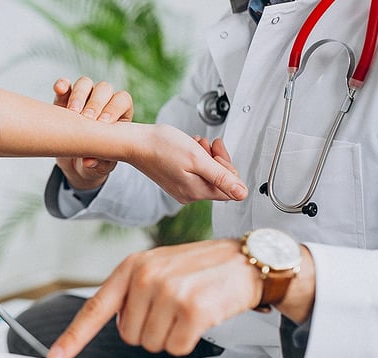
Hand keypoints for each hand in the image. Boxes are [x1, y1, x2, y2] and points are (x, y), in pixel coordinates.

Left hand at [46, 239, 314, 357]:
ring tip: (186, 308)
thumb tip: (114, 322)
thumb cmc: (199, 267)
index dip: (74, 336)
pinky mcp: (192, 309)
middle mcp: (145, 277)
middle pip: (128, 335)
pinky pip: (177, 346)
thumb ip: (130, 292)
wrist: (246, 260)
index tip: (57, 356)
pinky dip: (188, 339)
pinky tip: (200, 316)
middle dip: (150, 329)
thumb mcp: (157, 266)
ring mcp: (169, 292)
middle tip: (171, 308)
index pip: (95, 307)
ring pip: (152, 344)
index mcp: (131, 267)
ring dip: (170, 334)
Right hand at [53, 77, 132, 189]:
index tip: (104, 124)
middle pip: (104, 89)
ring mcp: (83, 98)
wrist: (75, 163)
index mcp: (120, 114)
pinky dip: (62, 86)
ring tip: (72, 112)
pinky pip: (64, 87)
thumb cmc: (94, 163)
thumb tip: (89, 162)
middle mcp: (103, 102)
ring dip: (79, 95)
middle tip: (87, 119)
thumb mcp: (99, 167)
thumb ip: (98, 165)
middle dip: (96, 103)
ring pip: (85, 83)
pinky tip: (59, 90)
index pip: (122, 101)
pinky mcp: (64, 100)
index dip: (114, 109)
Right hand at [128, 124, 246, 202]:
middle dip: (217, 160)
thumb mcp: (197, 159)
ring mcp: (180, 189)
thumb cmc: (162, 147)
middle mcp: (189, 195)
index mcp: (196, 191)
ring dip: (206, 157)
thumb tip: (242, 194)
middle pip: (218, 182)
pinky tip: (189, 148)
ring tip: (196, 143)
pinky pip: (194, 173)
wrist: (135, 143)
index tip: (217, 149)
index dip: (228, 166)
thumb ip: (222, 178)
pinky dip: (195, 159)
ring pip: (207, 175)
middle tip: (207, 144)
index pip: (229, 188)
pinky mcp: (174, 182)